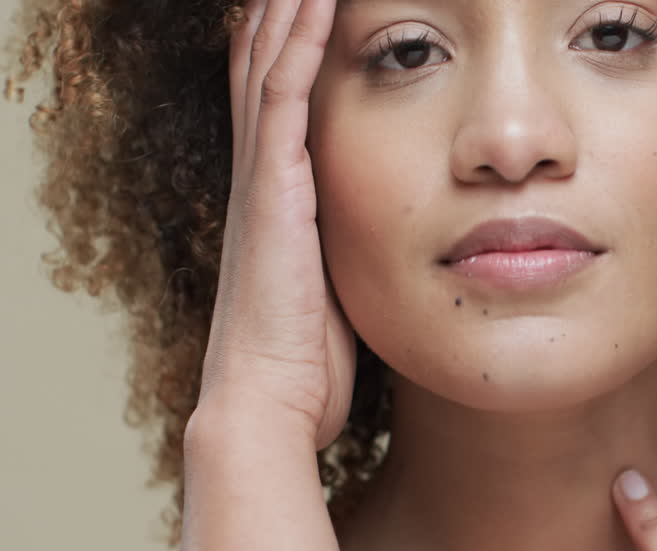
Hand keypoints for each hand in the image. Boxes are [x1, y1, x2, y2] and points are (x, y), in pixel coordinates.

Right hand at [197, 0, 354, 448]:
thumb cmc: (306, 363)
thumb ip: (349, 254)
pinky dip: (298, 43)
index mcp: (274, 198)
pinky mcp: (274, 190)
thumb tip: (397, 247)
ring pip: (267, 64)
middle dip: (280, 10)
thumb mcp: (336, 290)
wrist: (269, 404)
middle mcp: (259, 176)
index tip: (314, 2)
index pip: (275, 99)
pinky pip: (282, 96)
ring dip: (287, 8)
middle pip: (262, 65)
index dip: (288, 46)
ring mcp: (261, 179)